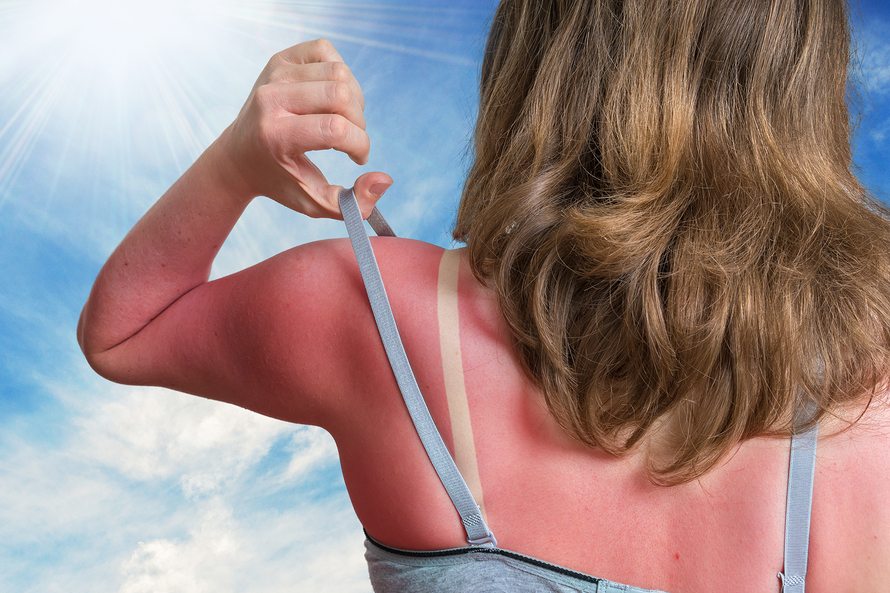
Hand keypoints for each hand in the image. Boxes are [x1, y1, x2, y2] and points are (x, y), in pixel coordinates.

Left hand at [218, 38, 392, 219]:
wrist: (239, 156)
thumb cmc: (280, 180)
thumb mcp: (314, 203)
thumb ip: (354, 204)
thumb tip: (386, 179)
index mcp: (275, 135)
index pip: (334, 129)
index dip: (360, 145)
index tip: (359, 158)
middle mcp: (271, 99)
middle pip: (342, 96)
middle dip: (359, 122)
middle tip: (351, 139)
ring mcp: (274, 74)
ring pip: (340, 73)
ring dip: (354, 100)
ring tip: (343, 119)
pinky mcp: (281, 58)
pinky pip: (326, 52)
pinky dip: (340, 74)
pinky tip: (331, 97)